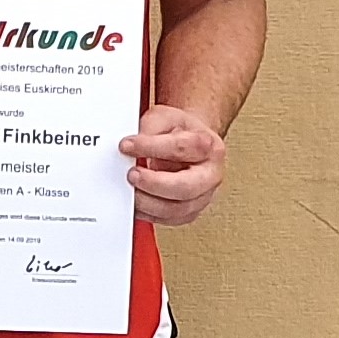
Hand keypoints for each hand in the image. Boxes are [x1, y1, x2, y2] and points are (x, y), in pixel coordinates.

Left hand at [119, 105, 224, 225]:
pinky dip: (148, 213)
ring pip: (176, 209)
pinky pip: (168, 219)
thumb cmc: (180, 132)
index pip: (182, 148)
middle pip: (186, 187)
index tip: (127, 145)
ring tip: (130, 190)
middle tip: (132, 174)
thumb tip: (132, 146)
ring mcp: (201, 197)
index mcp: (209, 147)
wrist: (190, 144)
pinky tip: (137, 202)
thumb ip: (150, 128)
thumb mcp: (165, 117)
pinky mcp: (188, 212)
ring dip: (148, 202)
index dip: (151, 147)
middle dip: (154, 183)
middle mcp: (210, 175)